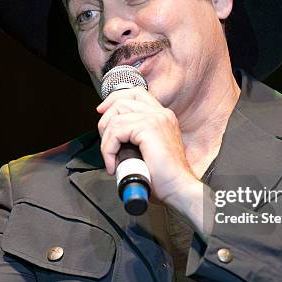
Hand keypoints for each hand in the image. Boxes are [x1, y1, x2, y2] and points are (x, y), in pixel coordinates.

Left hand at [96, 87, 199, 208]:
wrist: (179, 188)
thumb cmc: (165, 177)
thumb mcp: (148, 150)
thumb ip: (135, 138)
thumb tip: (112, 136)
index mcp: (163, 117)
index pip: (135, 94)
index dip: (114, 100)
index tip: (102, 113)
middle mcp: (161, 114)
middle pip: (122, 99)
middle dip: (105, 120)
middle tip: (105, 142)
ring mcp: (155, 119)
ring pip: (115, 117)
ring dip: (106, 140)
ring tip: (111, 158)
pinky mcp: (148, 128)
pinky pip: (116, 131)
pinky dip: (108, 149)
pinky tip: (113, 164)